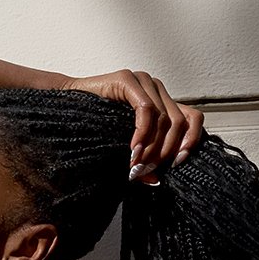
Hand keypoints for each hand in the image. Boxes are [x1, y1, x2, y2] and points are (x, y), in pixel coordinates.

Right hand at [61, 69, 204, 182]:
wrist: (64, 108)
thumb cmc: (95, 127)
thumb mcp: (129, 144)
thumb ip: (146, 156)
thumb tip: (157, 180)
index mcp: (164, 102)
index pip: (193, 118)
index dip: (192, 141)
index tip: (178, 163)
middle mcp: (158, 88)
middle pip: (179, 122)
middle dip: (165, 152)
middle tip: (148, 172)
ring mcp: (144, 81)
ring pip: (164, 119)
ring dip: (152, 147)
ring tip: (137, 165)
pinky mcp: (128, 79)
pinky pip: (146, 109)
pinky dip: (142, 133)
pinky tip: (132, 149)